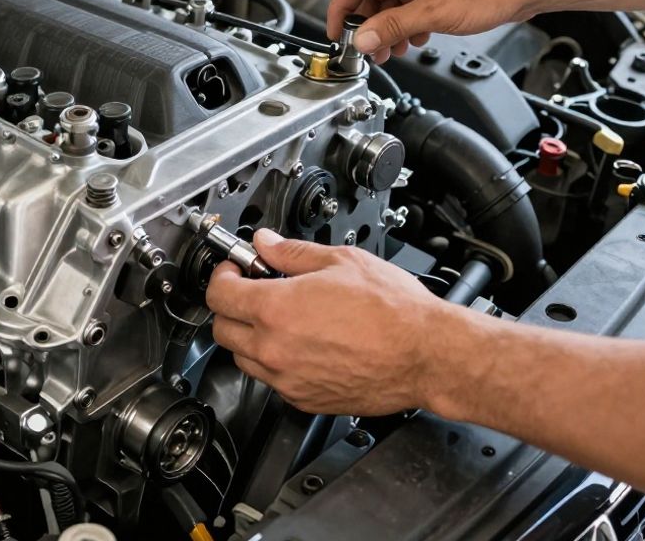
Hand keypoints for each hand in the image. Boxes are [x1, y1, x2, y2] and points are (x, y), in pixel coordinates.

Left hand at [205, 228, 464, 414]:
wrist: (426, 355)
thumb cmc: (393, 311)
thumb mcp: (341, 261)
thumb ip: (292, 252)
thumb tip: (265, 243)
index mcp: (276, 309)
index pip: (218, 294)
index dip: (223, 276)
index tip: (236, 270)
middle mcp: (274, 349)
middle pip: (222, 330)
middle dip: (232, 307)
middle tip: (255, 291)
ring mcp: (287, 379)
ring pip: (243, 359)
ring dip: (251, 338)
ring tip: (282, 319)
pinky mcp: (304, 400)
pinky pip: (272, 381)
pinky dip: (277, 364)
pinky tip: (303, 345)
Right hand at [327, 0, 546, 62]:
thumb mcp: (433, 14)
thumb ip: (391, 27)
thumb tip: (362, 39)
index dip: (341, 9)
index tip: (338, 33)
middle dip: (368, 23)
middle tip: (369, 48)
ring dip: (388, 26)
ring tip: (391, 49)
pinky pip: (409, 0)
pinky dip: (406, 21)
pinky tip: (413, 38)